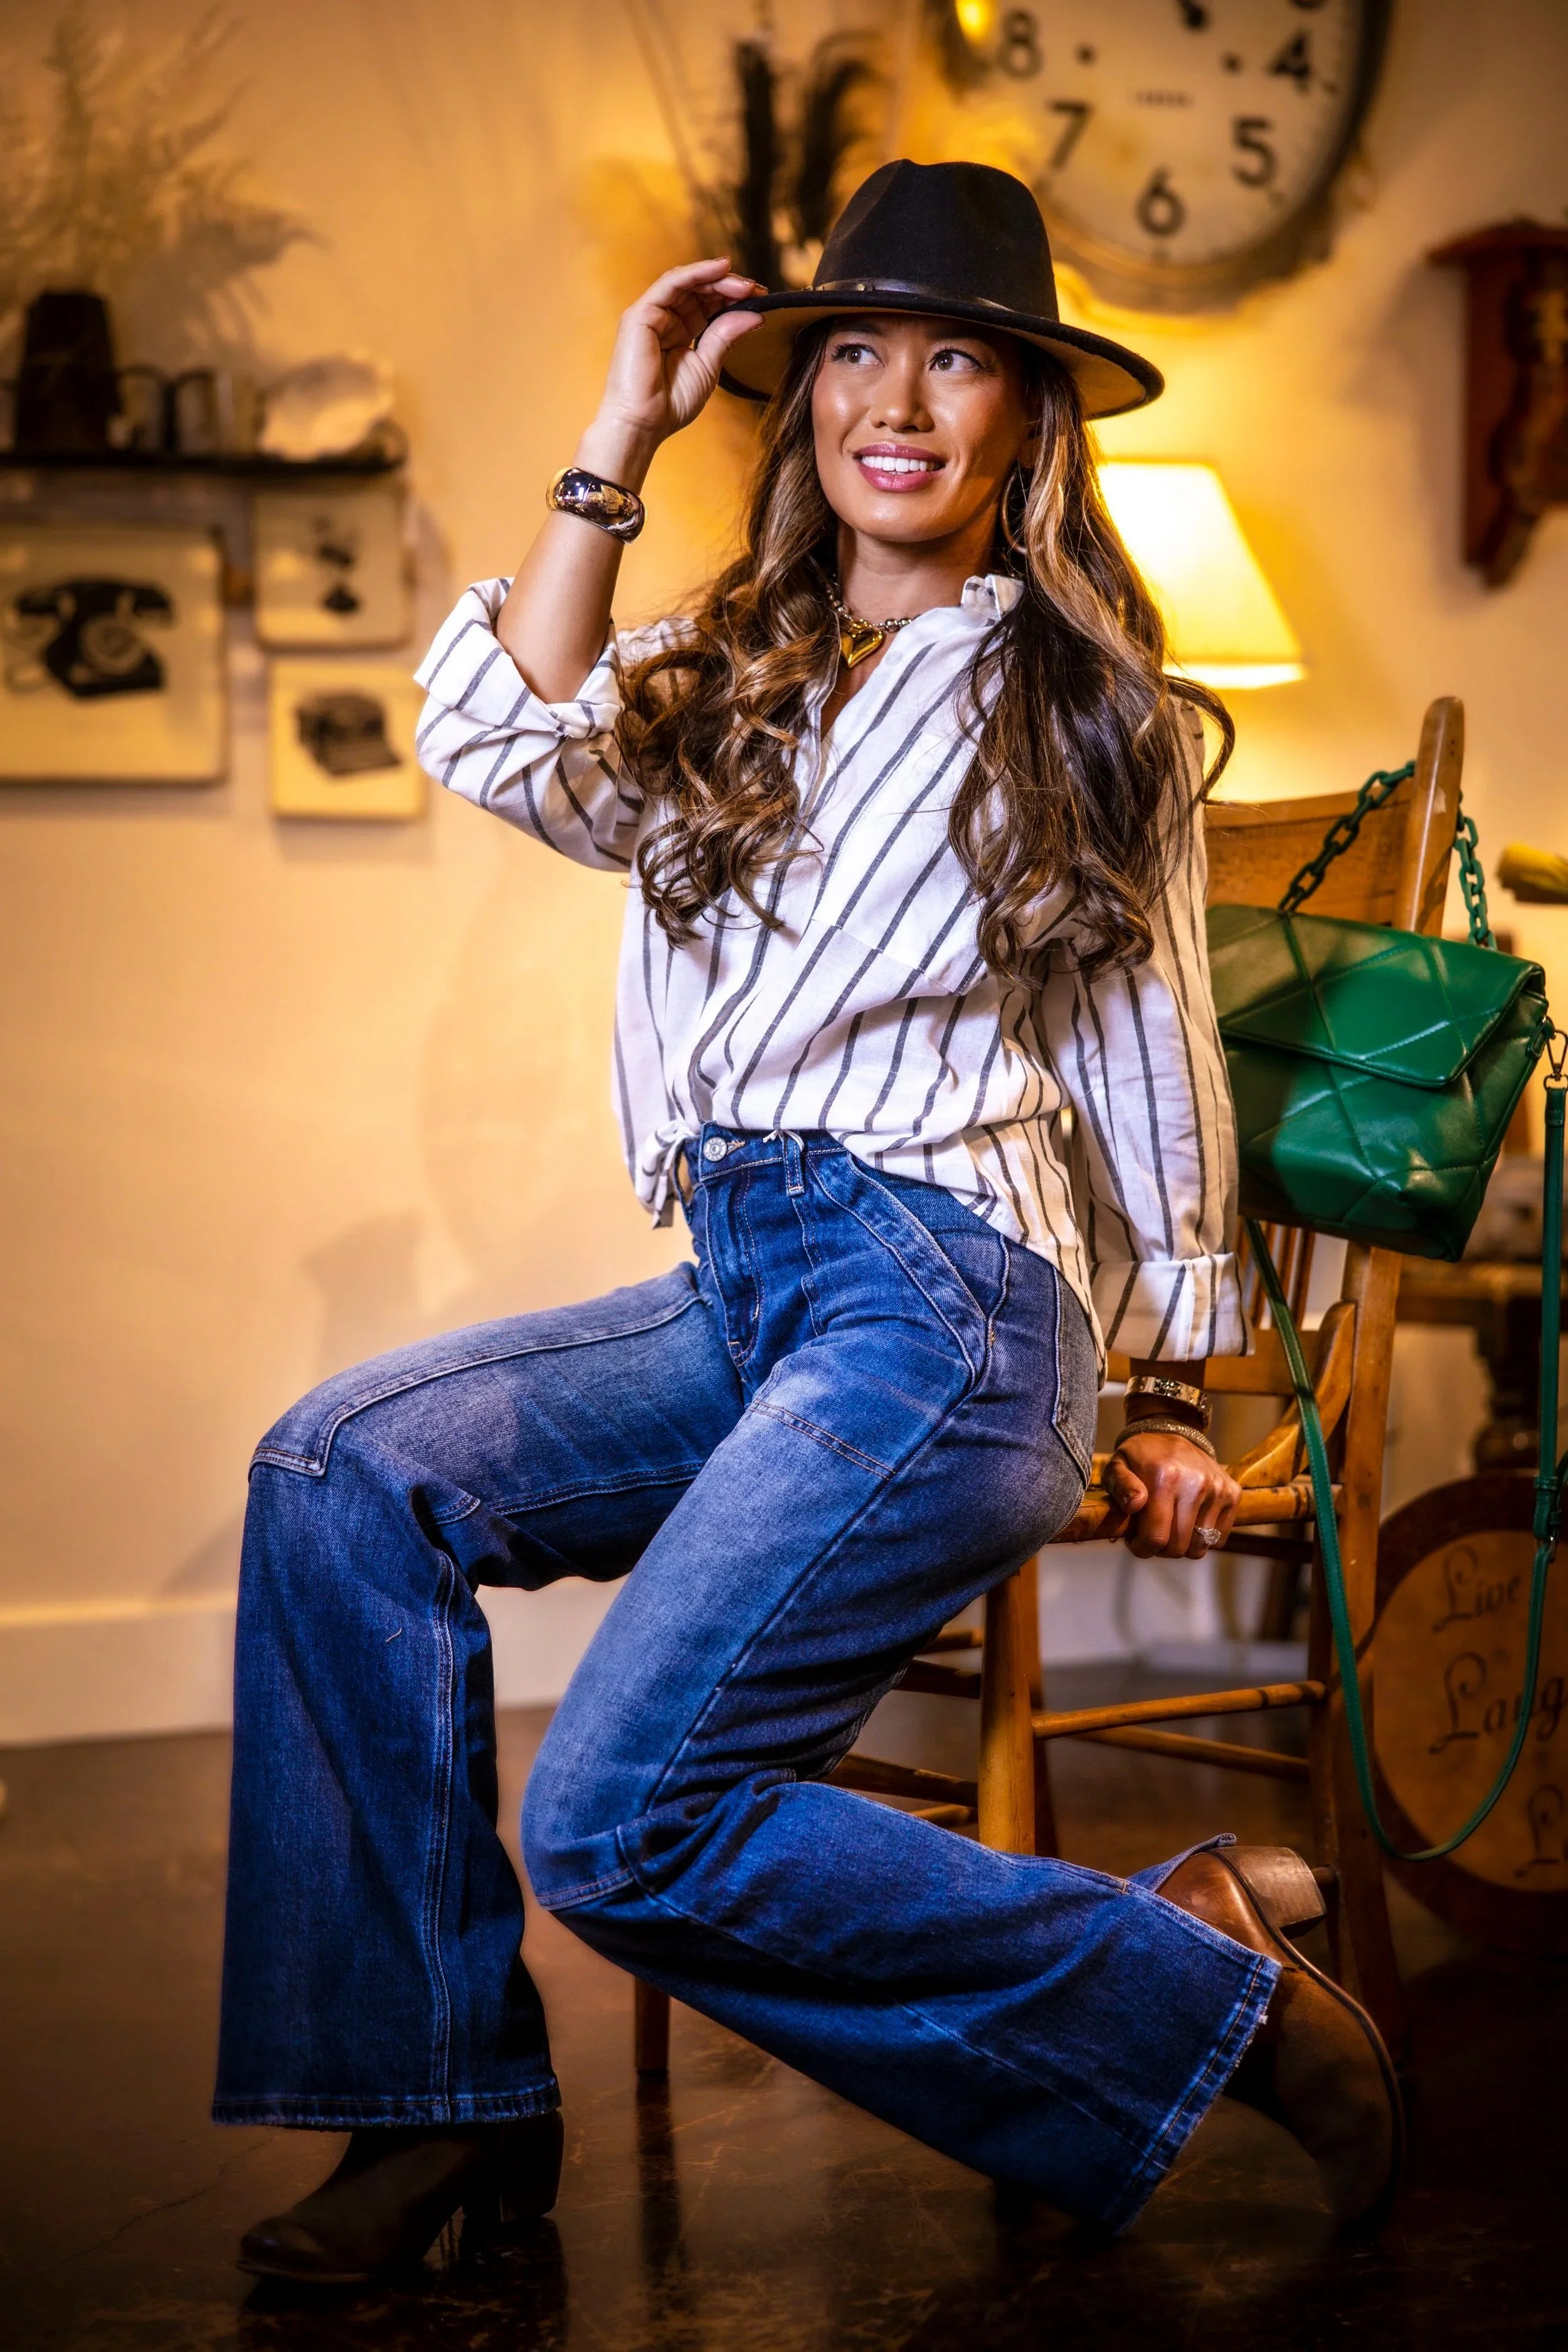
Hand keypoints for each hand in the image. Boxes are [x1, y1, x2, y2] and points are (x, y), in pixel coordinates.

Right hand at [583, 260, 763, 483]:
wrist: (643, 424)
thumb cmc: (670, 404)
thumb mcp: (708, 366)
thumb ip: (726, 336)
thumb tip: (756, 315)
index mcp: (679, 332)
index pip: (707, 304)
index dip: (733, 298)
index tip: (761, 298)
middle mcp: (664, 319)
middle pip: (699, 290)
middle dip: (729, 286)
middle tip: (757, 289)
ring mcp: (650, 314)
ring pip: (686, 282)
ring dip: (717, 278)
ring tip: (743, 283)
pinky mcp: (640, 314)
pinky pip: (671, 283)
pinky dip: (696, 273)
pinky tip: (720, 268)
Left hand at [1101, 1431, 1239, 1559]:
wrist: (1173, 1431)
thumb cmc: (1140, 1457)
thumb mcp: (1117, 1466)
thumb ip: (1120, 1486)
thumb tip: (1135, 1505)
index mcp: (1164, 1478)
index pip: (1155, 1537)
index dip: (1142, 1548)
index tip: (1135, 1540)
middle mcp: (1196, 1484)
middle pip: (1178, 1547)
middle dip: (1160, 1549)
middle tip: (1152, 1533)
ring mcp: (1218, 1489)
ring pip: (1199, 1547)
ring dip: (1182, 1546)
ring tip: (1170, 1528)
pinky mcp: (1233, 1494)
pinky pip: (1218, 1538)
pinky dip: (1203, 1538)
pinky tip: (1189, 1521)